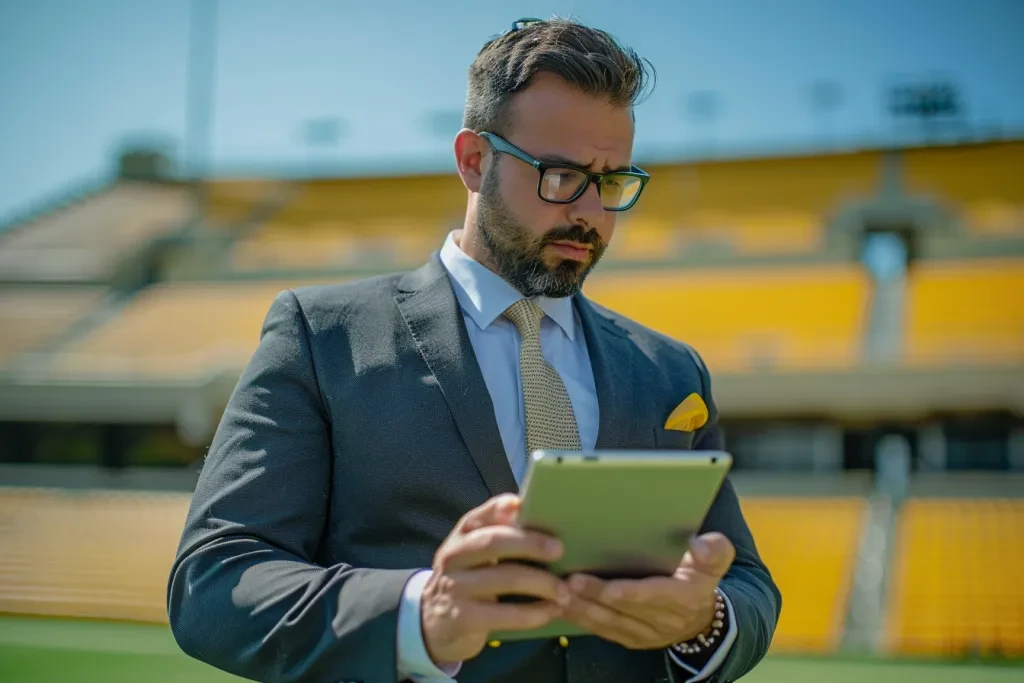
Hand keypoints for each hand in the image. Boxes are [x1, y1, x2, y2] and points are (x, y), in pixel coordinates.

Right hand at [421, 494, 570, 664]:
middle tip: (559, 550)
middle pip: (493, 543)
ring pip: (504, 578)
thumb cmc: (468, 582)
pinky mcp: (462, 618)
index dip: (499, 508)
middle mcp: (453, 557)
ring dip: (541, 584)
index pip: (479, 515)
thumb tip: (536, 519)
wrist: (432, 624)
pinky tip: (549, 612)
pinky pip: (504, 614)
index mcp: (461, 536)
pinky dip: (532, 614)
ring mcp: (455, 587)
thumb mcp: (474, 557)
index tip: (521, 505)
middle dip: (530, 544)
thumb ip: (498, 536)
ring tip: (563, 591)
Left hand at [562, 532, 734, 649]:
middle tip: (569, 582)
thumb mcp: (715, 561)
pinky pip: (605, 632)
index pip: (656, 596)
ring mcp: (647, 633)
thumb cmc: (701, 577)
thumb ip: (715, 551)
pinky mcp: (632, 639)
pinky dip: (583, 621)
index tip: (610, 589)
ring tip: (559, 595)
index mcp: (685, 597)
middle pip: (626, 610)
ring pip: (611, 624)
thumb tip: (701, 546)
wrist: (702, 618)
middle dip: (596, 597)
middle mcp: (665, 620)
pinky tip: (563, 608)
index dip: (633, 594)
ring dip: (583, 611)